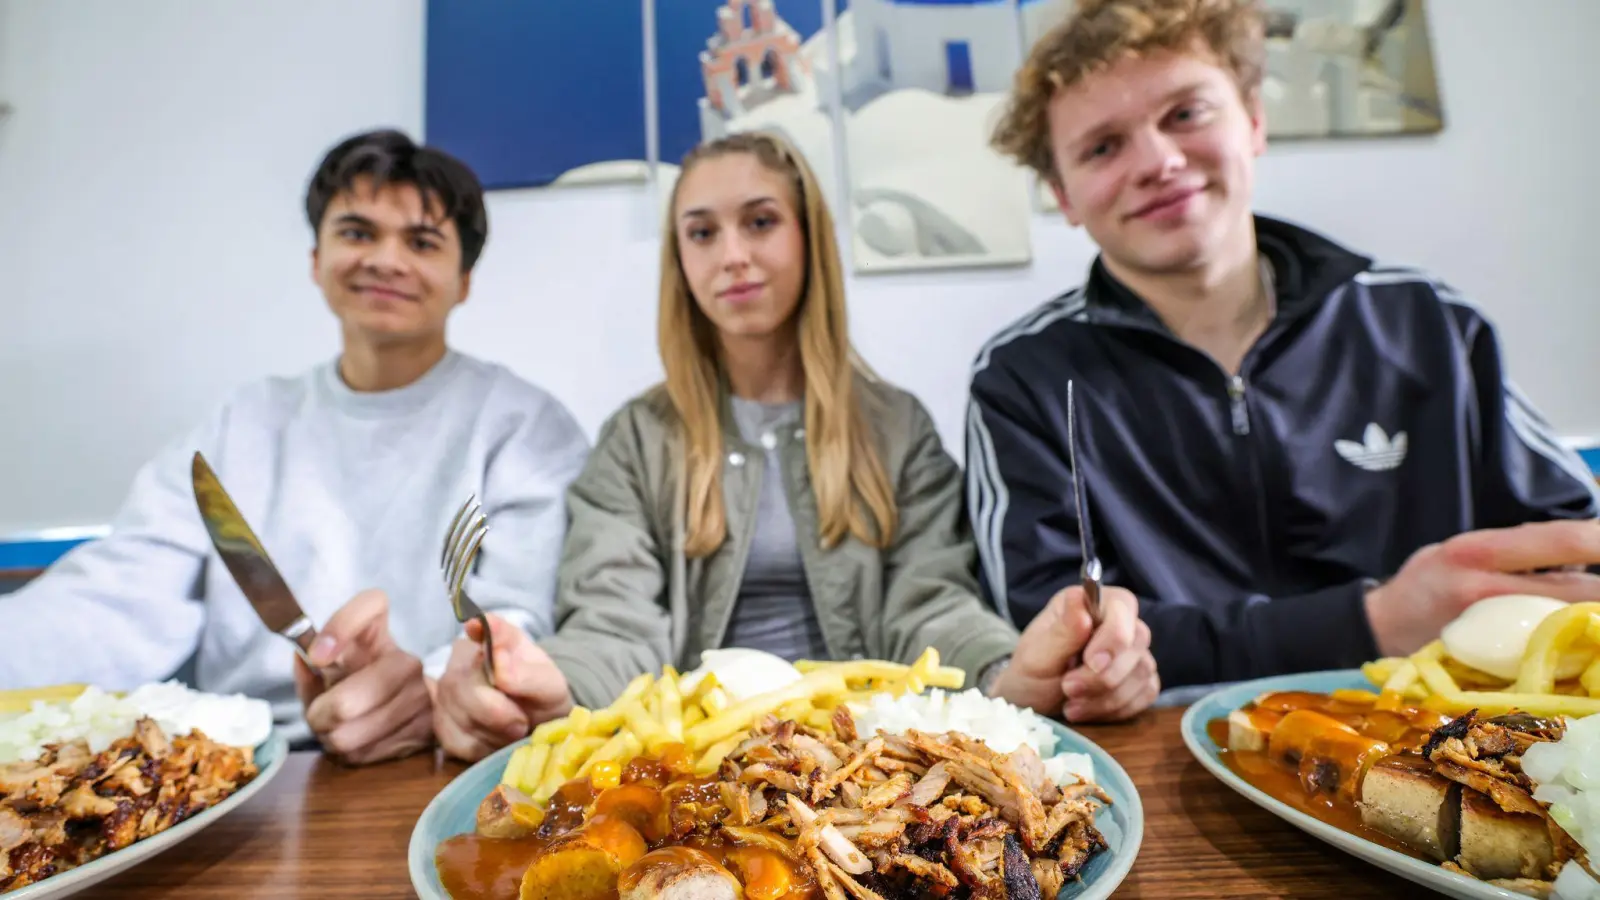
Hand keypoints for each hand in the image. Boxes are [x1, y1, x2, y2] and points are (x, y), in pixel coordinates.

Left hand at [293, 588, 434, 765]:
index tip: (317, 656)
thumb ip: (311, 665)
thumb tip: (304, 659)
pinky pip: (365, 754)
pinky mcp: (425, 732)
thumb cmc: (357, 685)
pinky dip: (354, 752)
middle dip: (319, 716)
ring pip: (347, 736)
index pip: (370, 607)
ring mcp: (421, 697)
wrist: (410, 712)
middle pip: (343, 703)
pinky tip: (362, 740)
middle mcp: (407, 662)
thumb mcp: (328, 673)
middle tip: (321, 715)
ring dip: (333, 739)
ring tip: (341, 729)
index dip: (341, 627)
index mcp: (379, 635)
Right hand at [433, 613, 573, 761]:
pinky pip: (457, 742)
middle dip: (497, 712)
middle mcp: (459, 663)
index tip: (477, 626)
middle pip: (462, 686)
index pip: (482, 630)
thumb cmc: (540, 697)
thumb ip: (530, 675)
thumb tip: (501, 672)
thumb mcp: (549, 684)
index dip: (481, 630)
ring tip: (512, 729)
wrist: (536, 726)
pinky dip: (482, 747)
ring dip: (494, 732)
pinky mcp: (441, 727)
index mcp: (491, 641)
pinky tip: (495, 739)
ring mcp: (445, 694)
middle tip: (521, 722)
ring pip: (460, 717)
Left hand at [989, 584, 1158, 722]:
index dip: (1113, 635)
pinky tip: (1090, 710)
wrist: (1034, 705)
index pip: (1122, 605)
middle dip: (1104, 675)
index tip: (1091, 663)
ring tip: (1071, 705)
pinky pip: (1147, 693)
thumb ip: (1061, 632)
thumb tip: (1079, 600)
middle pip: (1137, 641)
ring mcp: (1132, 652)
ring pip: (1143, 671)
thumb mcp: (1036, 656)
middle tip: (1068, 689)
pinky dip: (1118, 708)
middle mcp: (1116, 622)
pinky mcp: (1141, 680)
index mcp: (1088, 604)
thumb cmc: (1031, 674)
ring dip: (1107, 697)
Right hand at [1365, 519, 1599, 656]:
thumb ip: (1513, 552)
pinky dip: (1572, 643)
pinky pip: (1548, 650)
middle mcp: (1486, 587)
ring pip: (1568, 623)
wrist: (1379, 625)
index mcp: (1479, 550)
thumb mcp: (1461, 549)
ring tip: (1595, 617)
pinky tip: (1580, 640)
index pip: (1559, 541)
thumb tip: (1576, 556)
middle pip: (1576, 589)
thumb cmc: (1426, 582)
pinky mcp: (1491, 659)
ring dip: (1594, 617)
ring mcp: (1490, 629)